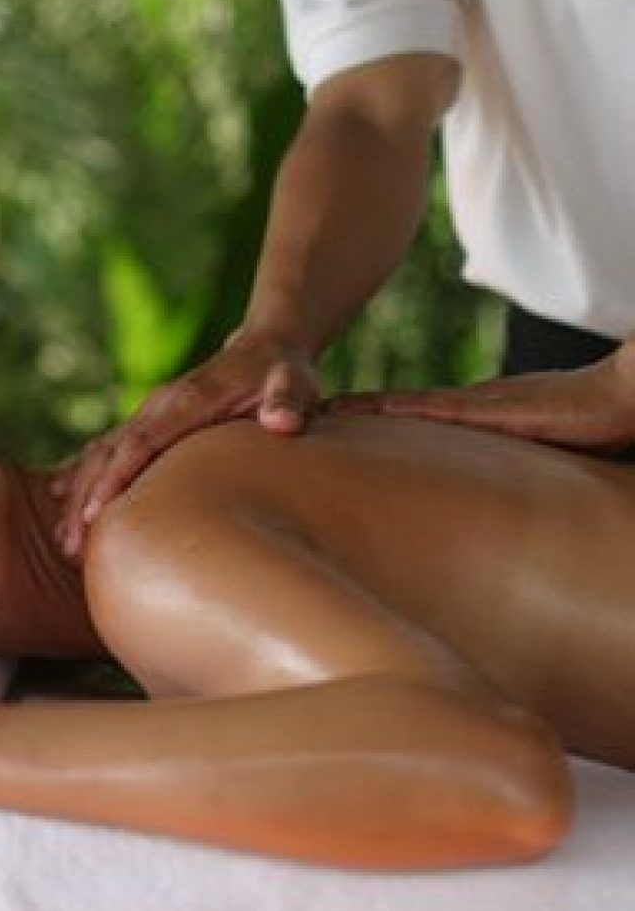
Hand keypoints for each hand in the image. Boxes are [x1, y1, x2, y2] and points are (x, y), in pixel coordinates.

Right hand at [53, 333, 318, 554]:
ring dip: (78, 496)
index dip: (116, 476)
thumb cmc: (282, 373)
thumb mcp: (295, 381)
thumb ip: (289, 400)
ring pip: (100, 455)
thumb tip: (282, 422)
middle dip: (86, 498)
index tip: (96, 512)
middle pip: (109, 453)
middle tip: (70, 544)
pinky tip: (62, 504)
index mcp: (187, 400)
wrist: (265, 348)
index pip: (142, 440)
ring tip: (64, 541)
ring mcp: (150, 414)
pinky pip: (106, 452)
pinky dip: (82, 477)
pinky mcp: (149, 424)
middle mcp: (158, 406)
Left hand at [329, 342, 634, 454]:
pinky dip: (399, 408)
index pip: (416, 418)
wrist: (624, 398)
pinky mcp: (492, 409)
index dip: (377, 419)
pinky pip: (435, 408)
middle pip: (400, 409)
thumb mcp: (540, 459)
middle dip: (355, 413)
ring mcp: (479, 405)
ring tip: (322, 411)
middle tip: (308, 416)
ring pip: (406, 405)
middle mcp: (470, 407)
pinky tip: (368, 409)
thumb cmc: (594, 429)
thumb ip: (513, 474)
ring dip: (364, 409)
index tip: (338, 424)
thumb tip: (500, 511)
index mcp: (478, 417)